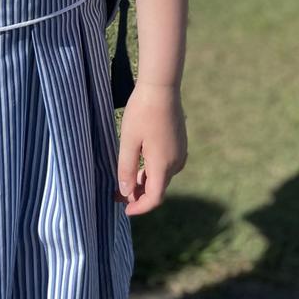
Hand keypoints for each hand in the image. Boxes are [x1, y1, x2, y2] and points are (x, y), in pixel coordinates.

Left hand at [116, 82, 186, 215]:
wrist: (161, 87)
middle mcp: (176, 162)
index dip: (139, 207)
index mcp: (163, 165)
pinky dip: (153, 171)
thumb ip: (127, 169)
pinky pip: (167, 165)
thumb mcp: (128, 140)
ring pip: (162, 176)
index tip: (124, 210)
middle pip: (158, 188)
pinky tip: (140, 164)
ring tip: (126, 180)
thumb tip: (126, 193)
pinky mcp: (180, 143)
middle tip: (117, 194)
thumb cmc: (142, 112)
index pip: (154, 198)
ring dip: (145, 182)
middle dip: (138, 195)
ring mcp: (180, 152)